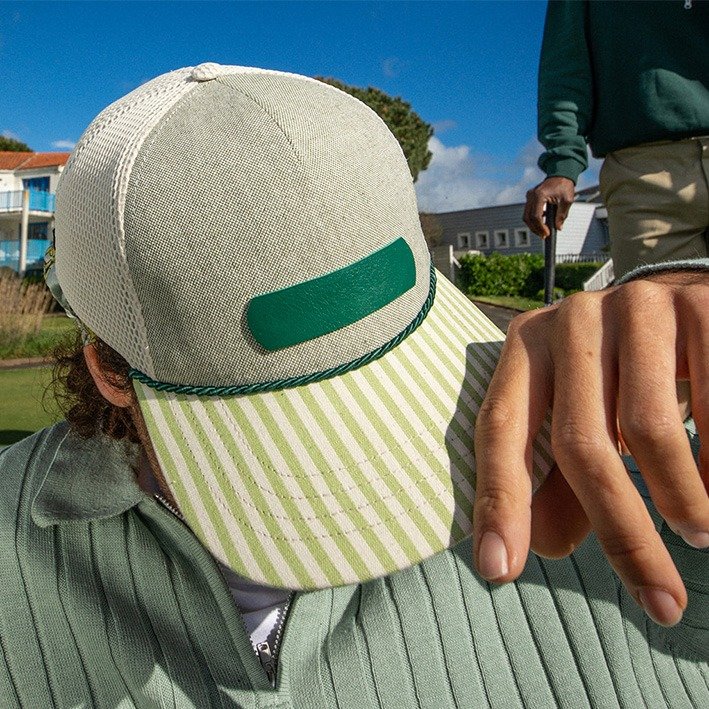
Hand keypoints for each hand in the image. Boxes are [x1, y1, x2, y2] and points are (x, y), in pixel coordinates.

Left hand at [473, 270, 708, 626]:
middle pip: (579, 441)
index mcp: (527, 347)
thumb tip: (543, 547)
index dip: (498, 501)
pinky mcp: (696, 307)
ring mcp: (634, 307)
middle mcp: (571, 321)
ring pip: (645, 427)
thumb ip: (561, 481)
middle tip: (659, 600)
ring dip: (679, 500)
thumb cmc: (622, 378)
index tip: (497, 570)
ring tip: (698, 532)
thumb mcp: (583, 420)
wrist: (685, 304)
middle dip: (621, 533)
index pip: (499, 428)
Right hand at [523, 177, 574, 236]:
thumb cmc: (565, 185)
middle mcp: (531, 195)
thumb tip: (558, 228)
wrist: (561, 174)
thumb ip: (562, 215)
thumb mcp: (567, 201)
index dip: (540, 227)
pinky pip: (528, 212)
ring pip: (526, 216)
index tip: (547, 234)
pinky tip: (542, 224)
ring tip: (543, 232)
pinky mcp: (530, 198)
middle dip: (535, 229)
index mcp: (539, 195)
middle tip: (544, 236)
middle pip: (528, 217)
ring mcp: (529, 196)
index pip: (536, 216)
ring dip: (533, 226)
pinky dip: (533, 219)